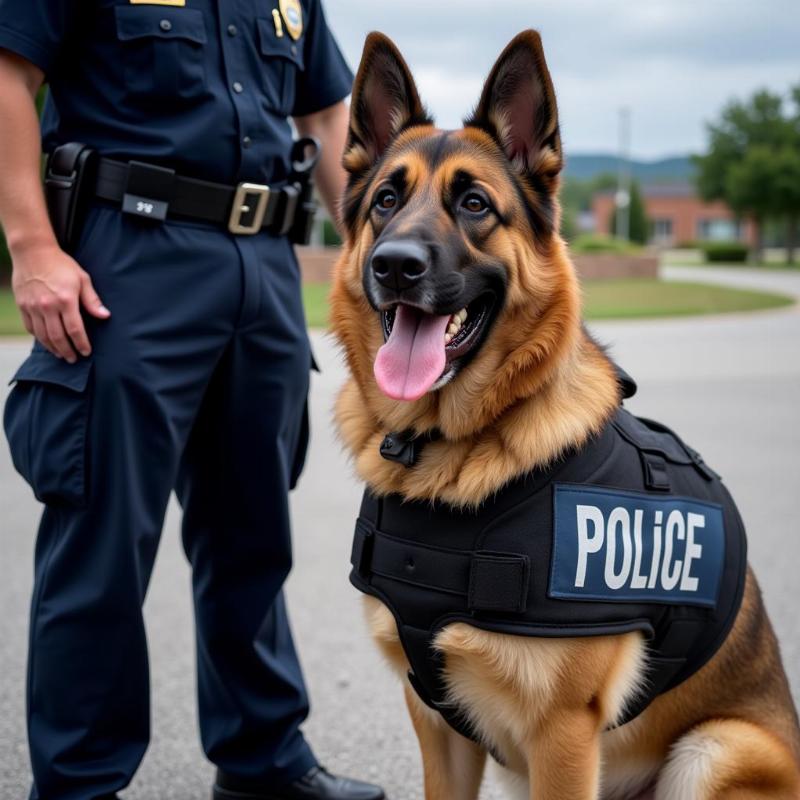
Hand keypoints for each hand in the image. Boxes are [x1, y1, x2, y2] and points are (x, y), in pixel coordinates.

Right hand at [11, 242, 109, 362]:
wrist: (33, 251)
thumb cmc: (62, 264)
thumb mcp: (82, 279)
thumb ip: (92, 300)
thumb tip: (105, 316)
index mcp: (66, 300)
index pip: (75, 329)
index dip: (81, 343)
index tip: (86, 352)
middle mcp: (48, 306)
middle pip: (58, 337)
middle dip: (67, 351)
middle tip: (73, 359)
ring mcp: (33, 306)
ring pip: (43, 335)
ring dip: (53, 348)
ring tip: (62, 355)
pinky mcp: (22, 305)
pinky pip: (30, 327)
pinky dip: (39, 338)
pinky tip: (47, 342)